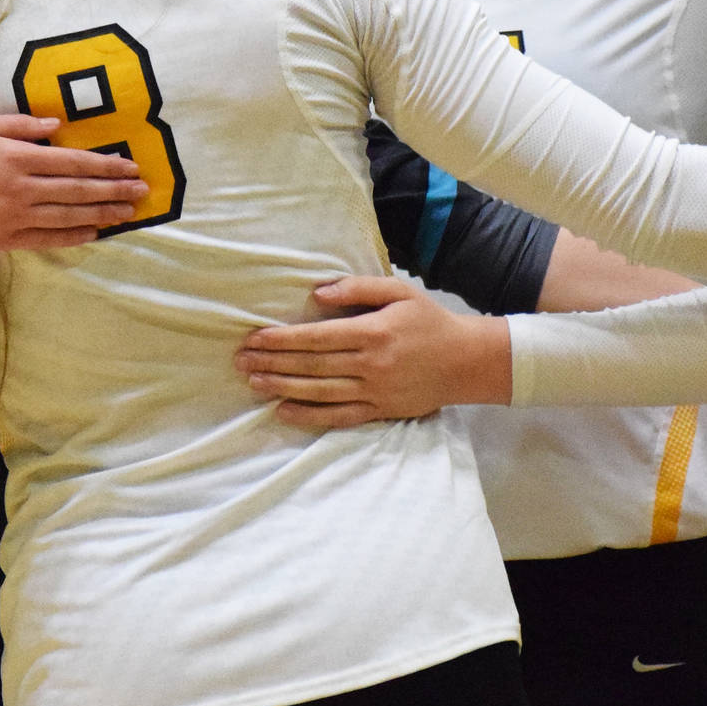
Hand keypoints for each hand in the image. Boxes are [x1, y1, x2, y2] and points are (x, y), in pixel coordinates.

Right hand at [0, 114, 149, 249]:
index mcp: (16, 157)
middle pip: (77, 190)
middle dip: (114, 190)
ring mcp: (13, 217)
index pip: (73, 162)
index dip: (105, 165)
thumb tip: (57, 125)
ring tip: (128, 213)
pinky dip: (72, 237)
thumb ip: (19, 125)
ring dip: (101, 214)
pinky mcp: (2, 239)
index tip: (130, 166)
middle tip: (142, 190)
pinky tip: (93, 233)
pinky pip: (45, 239)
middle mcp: (21, 188)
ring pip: (67, 216)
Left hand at [233, 275, 511, 426]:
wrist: (466, 361)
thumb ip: (358, 288)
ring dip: (282, 388)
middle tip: (240, 360)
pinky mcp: (380, 411)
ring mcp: (374, 391)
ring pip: (320, 392)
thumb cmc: (430, 320)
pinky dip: (309, 416)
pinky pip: (339, 417)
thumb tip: (318, 293)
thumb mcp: (399, 291)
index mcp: (373, 332)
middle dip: (273, 363)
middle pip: (312, 366)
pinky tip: (284, 411)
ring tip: (253, 382)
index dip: (282, 339)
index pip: (317, 337)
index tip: (254, 338)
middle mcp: (370, 364)